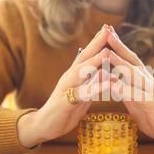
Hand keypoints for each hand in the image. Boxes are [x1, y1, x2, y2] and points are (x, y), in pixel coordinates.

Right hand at [17, 25, 117, 147]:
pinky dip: (95, 87)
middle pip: (84, 56)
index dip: (98, 41)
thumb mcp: (81, 94)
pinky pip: (82, 93)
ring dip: (95, 61)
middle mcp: (69, 77)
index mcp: (75, 75)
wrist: (44, 125)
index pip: (87, 54)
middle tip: (109, 28)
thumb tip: (104, 73)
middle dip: (97, 42)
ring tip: (108, 51)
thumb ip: (91, 83)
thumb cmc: (65, 109)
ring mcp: (66, 88)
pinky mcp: (66, 102)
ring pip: (81, 71)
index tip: (110, 28)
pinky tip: (106, 82)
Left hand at [104, 27, 153, 142]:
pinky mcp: (152, 104)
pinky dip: (125, 89)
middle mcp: (147, 80)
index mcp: (142, 78)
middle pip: (132, 60)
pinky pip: (138, 95)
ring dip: (121, 63)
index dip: (117, 45)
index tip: (106, 31)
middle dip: (119, 46)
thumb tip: (110, 78)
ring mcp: (150, 91)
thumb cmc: (151, 113)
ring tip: (108, 54)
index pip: (128, 57)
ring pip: (135, 74)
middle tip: (107, 32)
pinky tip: (114, 85)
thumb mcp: (134, 98)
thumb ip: (124, 87)